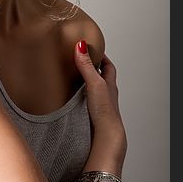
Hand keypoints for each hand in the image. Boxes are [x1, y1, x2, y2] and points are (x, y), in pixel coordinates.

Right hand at [73, 40, 126, 174]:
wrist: (106, 135)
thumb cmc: (105, 111)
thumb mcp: (94, 83)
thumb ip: (86, 66)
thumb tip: (81, 46)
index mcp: (110, 84)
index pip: (108, 66)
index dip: (102, 57)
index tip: (93, 49)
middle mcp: (106, 94)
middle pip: (101, 77)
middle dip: (93, 69)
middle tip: (82, 61)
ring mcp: (100, 105)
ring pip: (94, 90)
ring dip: (86, 84)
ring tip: (74, 77)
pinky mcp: (92, 115)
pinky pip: (87, 101)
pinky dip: (80, 97)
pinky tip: (72, 98)